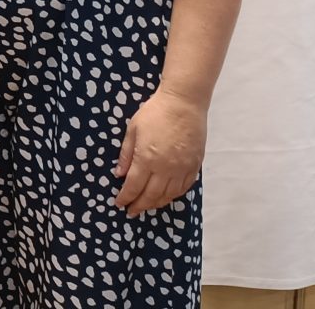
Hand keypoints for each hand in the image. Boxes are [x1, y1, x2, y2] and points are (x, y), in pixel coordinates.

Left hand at [113, 90, 205, 216]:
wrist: (184, 103)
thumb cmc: (155, 113)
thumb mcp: (133, 130)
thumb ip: (126, 154)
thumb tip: (120, 174)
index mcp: (147, 159)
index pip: (134, 186)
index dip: (126, 197)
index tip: (120, 204)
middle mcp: (165, 168)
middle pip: (151, 195)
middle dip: (139, 206)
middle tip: (132, 212)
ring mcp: (182, 169)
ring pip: (168, 195)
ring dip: (156, 204)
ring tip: (147, 207)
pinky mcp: (194, 166)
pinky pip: (184, 188)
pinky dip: (173, 195)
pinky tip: (166, 196)